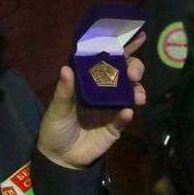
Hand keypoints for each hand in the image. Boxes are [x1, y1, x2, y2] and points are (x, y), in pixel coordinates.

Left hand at [37, 33, 145, 168]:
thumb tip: (66, 68)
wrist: (59, 157)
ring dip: (136, 91)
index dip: (123, 48)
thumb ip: (64, 91)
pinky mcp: (114, 128)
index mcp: (90, 83)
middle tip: (134, 73)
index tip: (138, 36)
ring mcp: (111, 110)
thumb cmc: (55, 128)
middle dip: (134, 68)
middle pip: (125, 75)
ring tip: (137, 94)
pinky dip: (126, 115)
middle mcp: (104, 93)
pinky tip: (127, 112)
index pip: (108, 61)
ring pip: (130, 94)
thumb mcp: (57, 108)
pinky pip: (123, 119)